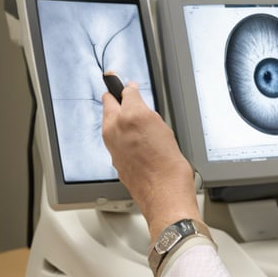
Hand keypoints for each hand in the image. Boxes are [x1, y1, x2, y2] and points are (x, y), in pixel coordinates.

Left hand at [101, 82, 199, 241]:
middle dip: (116, 98)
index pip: (125, 91)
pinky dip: (119, 134)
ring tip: (135, 122)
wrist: (164, 193)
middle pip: (108, 102)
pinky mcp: (111, 157)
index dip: (130, 88)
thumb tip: (138, 106)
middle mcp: (115, 127)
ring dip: (116, 116)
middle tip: (125, 97)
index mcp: (131, 115)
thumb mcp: (163, 130)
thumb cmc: (169, 165)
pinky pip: (112, 138)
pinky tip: (135, 141)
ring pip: (108, 120)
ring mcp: (110, 143)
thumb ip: (147, 114)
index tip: (126, 84)